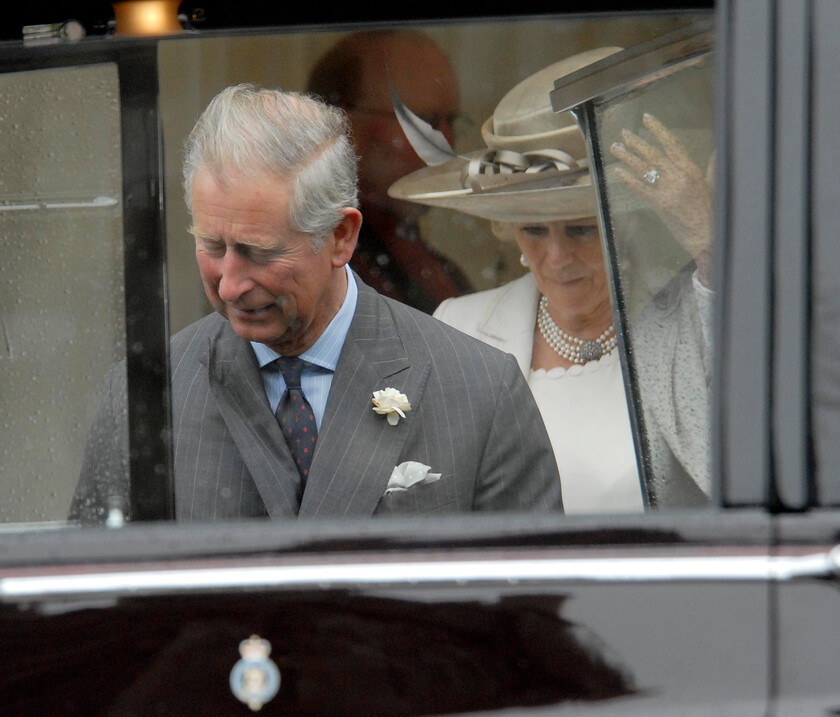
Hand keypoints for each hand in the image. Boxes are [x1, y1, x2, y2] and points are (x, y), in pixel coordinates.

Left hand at [610, 113, 712, 285]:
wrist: (706, 234)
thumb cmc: (710, 210)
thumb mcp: (713, 184)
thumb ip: (712, 165)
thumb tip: (717, 149)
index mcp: (692, 169)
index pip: (672, 143)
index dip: (658, 129)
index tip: (646, 119)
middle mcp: (680, 176)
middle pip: (653, 154)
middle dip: (636, 142)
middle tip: (623, 133)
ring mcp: (668, 190)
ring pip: (644, 168)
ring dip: (627, 157)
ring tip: (615, 148)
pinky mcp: (659, 204)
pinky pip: (640, 187)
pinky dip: (627, 178)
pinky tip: (617, 170)